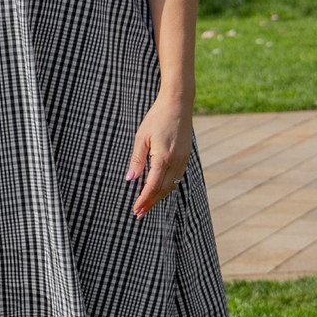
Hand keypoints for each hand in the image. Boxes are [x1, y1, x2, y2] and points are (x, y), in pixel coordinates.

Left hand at [126, 89, 193, 217]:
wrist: (178, 104)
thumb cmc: (157, 118)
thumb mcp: (141, 138)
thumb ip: (137, 160)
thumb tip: (130, 179)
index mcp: (163, 157)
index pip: (152, 186)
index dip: (144, 200)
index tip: (136, 210)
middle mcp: (176, 161)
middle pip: (163, 190)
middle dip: (151, 203)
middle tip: (139, 213)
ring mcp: (183, 160)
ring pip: (171, 186)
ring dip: (159, 197)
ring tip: (147, 205)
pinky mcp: (185, 157)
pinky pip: (176, 178)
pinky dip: (167, 187)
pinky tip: (159, 189)